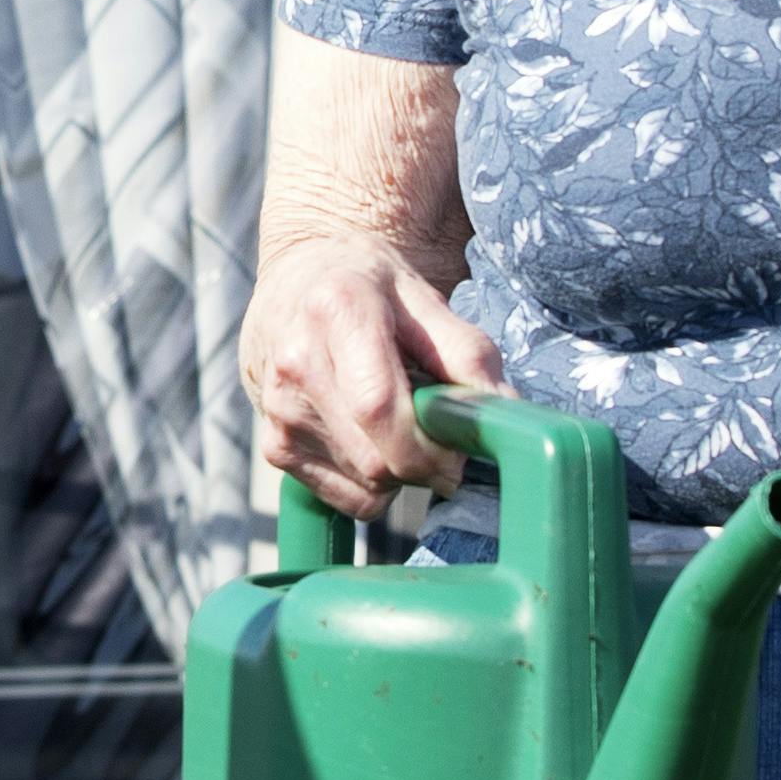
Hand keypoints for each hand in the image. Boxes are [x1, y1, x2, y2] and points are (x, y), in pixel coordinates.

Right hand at [243, 233, 498, 520]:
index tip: (462, 452)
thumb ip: (468, 355)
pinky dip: (374, 486)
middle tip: (444, 440)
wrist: (303, 280)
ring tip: (400, 424)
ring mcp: (279, 408)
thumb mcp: (427, 301)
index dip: (429, 447)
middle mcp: (296, 361)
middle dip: (425, 465)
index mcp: (338, 310)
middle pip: (375, 459)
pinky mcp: (275, 445)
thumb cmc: (374, 290)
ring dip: (402, 473)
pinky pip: (346, 499)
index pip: (378, 405)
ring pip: (366, 485)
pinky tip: (371, 440)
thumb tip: (506, 415)